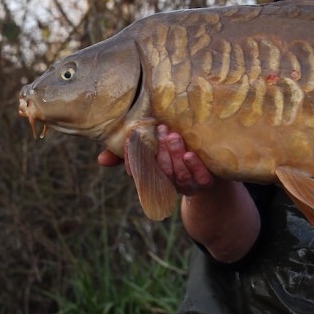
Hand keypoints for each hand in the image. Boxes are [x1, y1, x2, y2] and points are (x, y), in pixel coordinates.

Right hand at [97, 126, 217, 195]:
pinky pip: (200, 177)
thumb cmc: (177, 154)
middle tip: (160, 129)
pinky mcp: (207, 182)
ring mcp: (189, 184)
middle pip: (161, 172)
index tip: (131, 141)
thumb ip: (131, 152)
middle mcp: (171, 183)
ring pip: (179, 175)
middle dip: (159, 152)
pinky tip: (190, 154)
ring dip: (175, 155)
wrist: (212, 168)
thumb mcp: (153, 150)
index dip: (133, 160)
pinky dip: (194, 166)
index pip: (140, 173)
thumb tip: (100, 160)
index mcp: (156, 177)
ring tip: (173, 136)